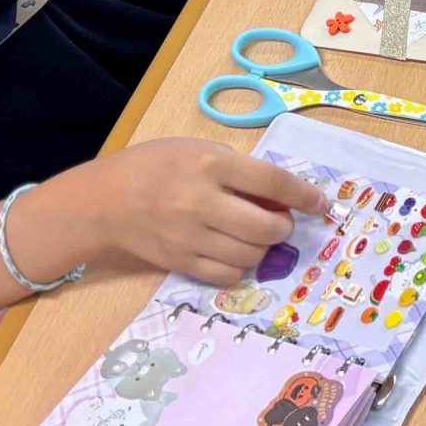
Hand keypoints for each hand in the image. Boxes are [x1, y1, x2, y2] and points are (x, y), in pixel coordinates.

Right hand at [85, 139, 324, 287]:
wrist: (103, 202)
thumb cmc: (155, 166)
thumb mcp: (198, 150)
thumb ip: (238, 169)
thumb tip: (279, 195)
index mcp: (210, 166)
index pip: (272, 183)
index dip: (304, 195)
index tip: (321, 204)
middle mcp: (201, 203)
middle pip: (265, 227)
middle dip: (284, 226)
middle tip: (282, 221)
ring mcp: (189, 237)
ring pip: (250, 254)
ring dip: (265, 247)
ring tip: (259, 235)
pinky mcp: (180, 263)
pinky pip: (226, 275)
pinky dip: (242, 266)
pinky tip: (238, 252)